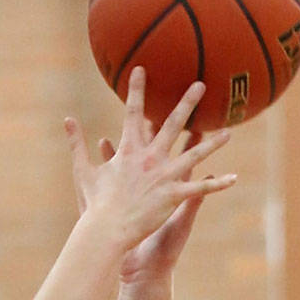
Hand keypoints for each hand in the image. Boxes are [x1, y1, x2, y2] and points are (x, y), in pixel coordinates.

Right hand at [66, 69, 235, 259]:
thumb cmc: (94, 205)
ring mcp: (164, 176)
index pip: (133, 113)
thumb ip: (77, 144)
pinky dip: (216, 184)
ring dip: (212, 143)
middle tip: (201, 85)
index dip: (137, 90)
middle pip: (173, 124)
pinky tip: (233, 179)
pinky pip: (199, 189)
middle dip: (188, 103)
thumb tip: (67, 119)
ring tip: (229, 132)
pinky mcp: (173, 195)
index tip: (141, 69)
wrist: (106, 231)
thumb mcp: (83, 171)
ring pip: (194, 154)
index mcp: (129, 150)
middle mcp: (150, 158)